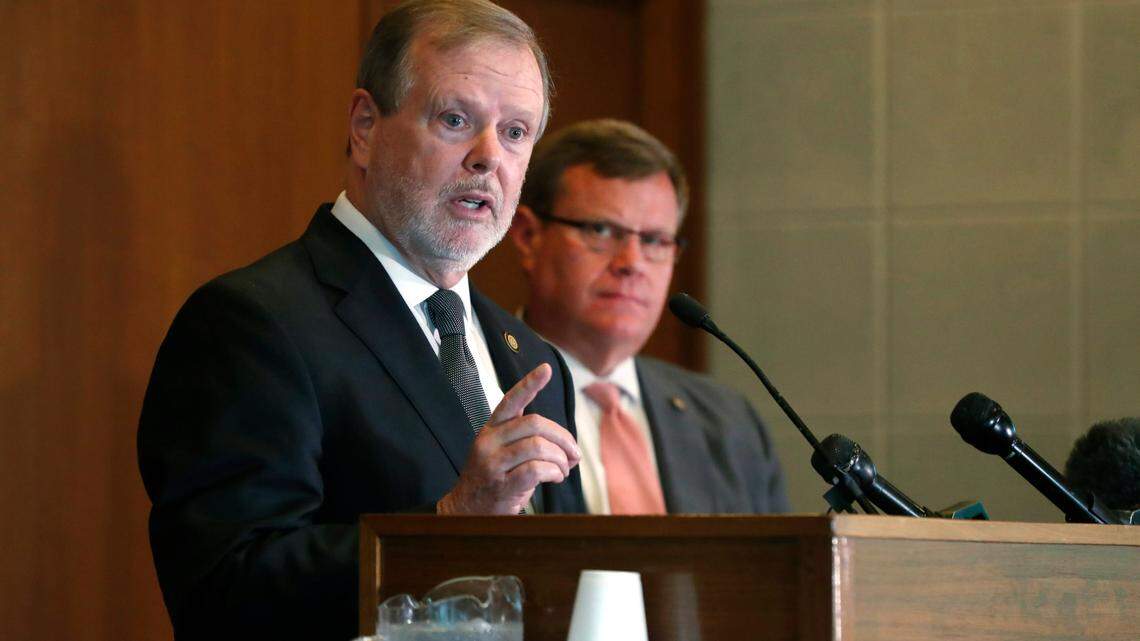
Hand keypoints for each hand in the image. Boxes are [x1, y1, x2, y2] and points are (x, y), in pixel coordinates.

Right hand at [437, 363, 580, 513]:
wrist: (466, 511)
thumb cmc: (493, 480)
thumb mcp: (502, 452)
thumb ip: (526, 439)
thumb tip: (568, 445)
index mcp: (491, 429)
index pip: (511, 400)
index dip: (529, 384)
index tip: (546, 369)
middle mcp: (489, 442)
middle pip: (535, 424)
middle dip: (563, 437)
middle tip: (574, 454)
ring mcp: (493, 463)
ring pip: (538, 447)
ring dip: (561, 459)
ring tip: (563, 470)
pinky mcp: (501, 485)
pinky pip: (536, 470)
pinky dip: (554, 472)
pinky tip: (555, 477)